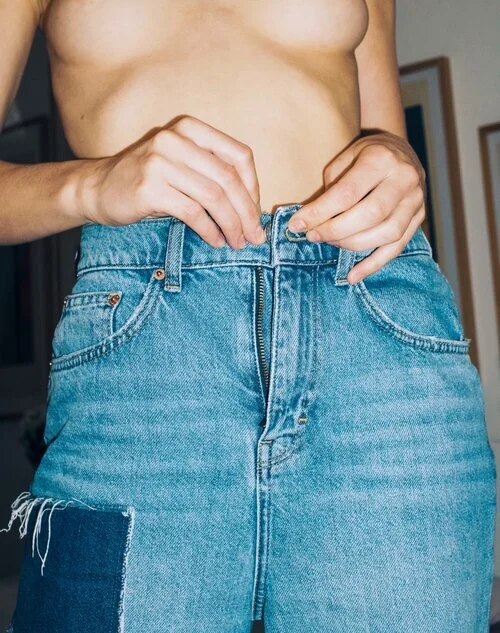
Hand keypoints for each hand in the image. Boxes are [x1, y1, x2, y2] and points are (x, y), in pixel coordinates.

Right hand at [82, 115, 265, 249]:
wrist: (98, 188)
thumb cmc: (148, 181)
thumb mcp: (182, 165)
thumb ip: (212, 173)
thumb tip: (252, 207)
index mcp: (190, 129)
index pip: (239, 155)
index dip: (254, 187)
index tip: (255, 212)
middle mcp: (176, 140)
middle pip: (229, 179)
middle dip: (247, 212)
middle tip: (255, 236)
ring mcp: (161, 162)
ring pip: (213, 197)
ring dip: (231, 225)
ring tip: (237, 242)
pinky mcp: (150, 188)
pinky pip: (193, 212)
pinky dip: (209, 230)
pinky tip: (215, 241)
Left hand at [287, 131, 426, 283]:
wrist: (403, 150)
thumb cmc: (366, 155)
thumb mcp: (346, 157)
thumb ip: (332, 187)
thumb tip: (312, 220)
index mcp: (382, 159)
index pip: (347, 193)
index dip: (320, 212)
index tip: (297, 224)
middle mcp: (404, 179)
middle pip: (370, 215)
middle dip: (336, 230)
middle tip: (313, 236)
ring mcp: (416, 200)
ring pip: (386, 234)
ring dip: (352, 245)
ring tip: (331, 243)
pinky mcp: (418, 219)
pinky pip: (397, 248)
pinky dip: (373, 265)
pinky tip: (352, 276)